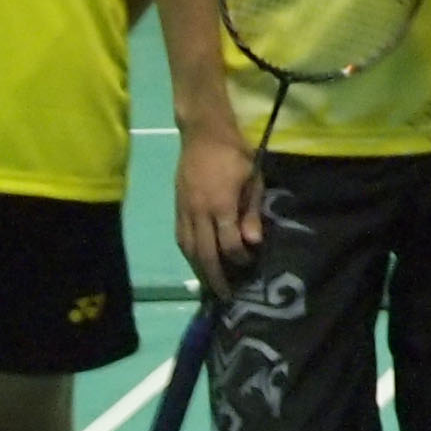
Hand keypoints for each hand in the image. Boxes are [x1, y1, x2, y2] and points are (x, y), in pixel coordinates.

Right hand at [174, 131, 267, 295]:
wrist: (203, 132)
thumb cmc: (235, 154)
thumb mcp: (253, 178)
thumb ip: (252, 212)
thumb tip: (253, 243)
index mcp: (220, 204)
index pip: (228, 243)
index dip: (239, 258)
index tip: (250, 264)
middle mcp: (199, 211)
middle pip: (205, 253)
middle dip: (215, 278)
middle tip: (225, 297)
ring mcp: (184, 210)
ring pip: (189, 249)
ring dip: (199, 270)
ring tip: (210, 287)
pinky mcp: (177, 207)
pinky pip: (181, 238)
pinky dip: (189, 254)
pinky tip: (197, 263)